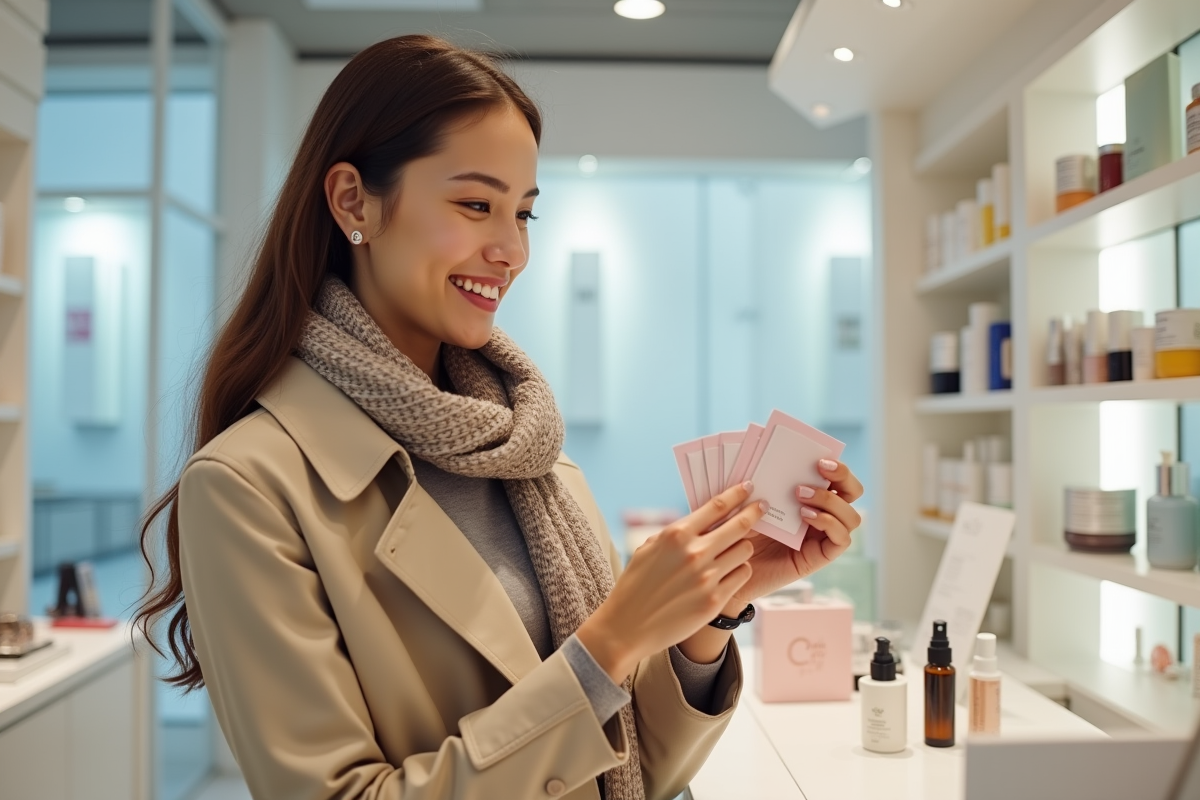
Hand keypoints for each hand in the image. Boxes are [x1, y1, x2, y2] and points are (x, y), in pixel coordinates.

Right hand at [576, 482, 763, 682]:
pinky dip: (739, 570)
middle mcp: (694, 553)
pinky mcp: (715, 601)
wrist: (627, 626)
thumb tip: (701, 519)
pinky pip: (741, 575)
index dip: (737, 494)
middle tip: (762, 506)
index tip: (748, 487)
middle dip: (754, 512)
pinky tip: (730, 571)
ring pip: (745, 550)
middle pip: (739, 525)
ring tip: (736, 548)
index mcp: (676, 535)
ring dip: (743, 546)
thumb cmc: (636, 585)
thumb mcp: (650, 548)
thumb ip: (677, 533)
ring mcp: (707, 578)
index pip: (716, 506)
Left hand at [730, 459, 863, 604]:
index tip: (820, 457)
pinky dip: (829, 523)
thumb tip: (764, 451)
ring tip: (800, 495)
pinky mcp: (820, 556)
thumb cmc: (734, 529)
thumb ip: (759, 479)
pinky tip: (805, 516)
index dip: (837, 466)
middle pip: (853, 492)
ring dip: (830, 500)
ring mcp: (823, 536)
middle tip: (821, 468)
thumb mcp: (745, 499)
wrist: (727, 565)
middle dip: (844, 477)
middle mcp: (822, 514)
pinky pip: (842, 540)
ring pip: (852, 517)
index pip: (837, 477)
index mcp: (808, 496)